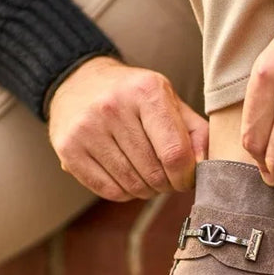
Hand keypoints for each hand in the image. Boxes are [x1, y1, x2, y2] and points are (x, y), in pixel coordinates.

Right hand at [48, 56, 207, 200]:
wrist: (79, 82)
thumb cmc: (134, 96)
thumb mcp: (169, 100)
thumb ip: (196, 132)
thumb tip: (204, 167)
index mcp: (146, 91)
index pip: (175, 153)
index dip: (186, 176)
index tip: (186, 178)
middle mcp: (112, 107)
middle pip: (154, 173)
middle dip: (167, 184)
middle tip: (166, 176)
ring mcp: (86, 128)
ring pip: (132, 186)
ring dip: (147, 190)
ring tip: (147, 175)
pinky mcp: (68, 149)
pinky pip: (109, 191)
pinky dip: (125, 192)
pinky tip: (127, 176)